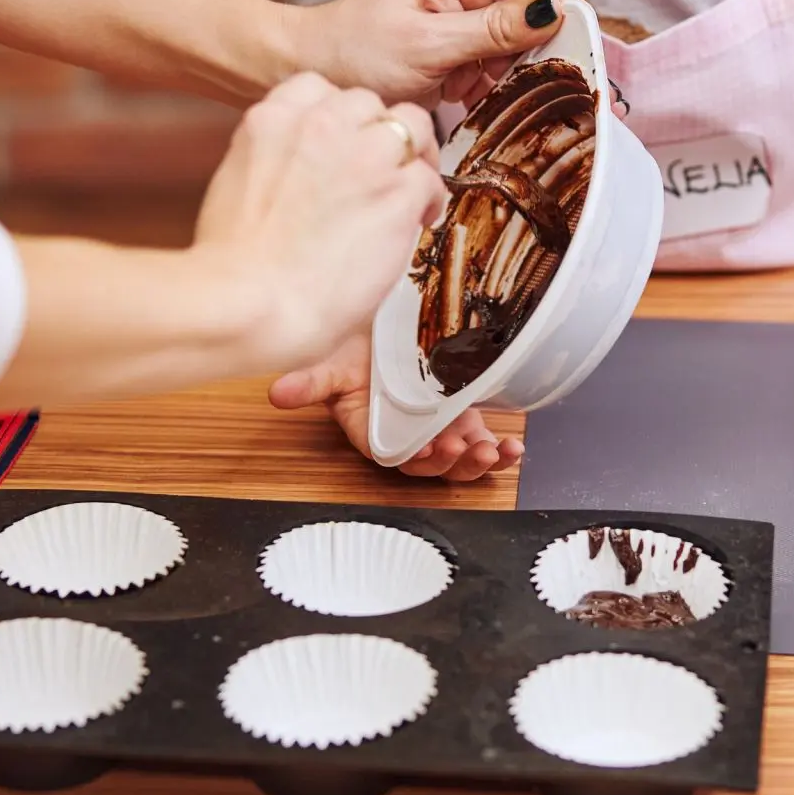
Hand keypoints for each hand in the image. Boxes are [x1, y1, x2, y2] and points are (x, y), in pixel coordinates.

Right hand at [193, 73, 444, 372]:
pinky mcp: (396, 194)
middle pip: (369, 103)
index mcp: (272, 123)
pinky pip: (429, 180)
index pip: (319, 89)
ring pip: (413, 127)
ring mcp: (363, 157)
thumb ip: (274, 166)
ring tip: (409, 191)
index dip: (339, 119)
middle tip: (382, 170)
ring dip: (413, 157)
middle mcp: (320, 127)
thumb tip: (297, 181)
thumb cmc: (234, 270)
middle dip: (378, 135)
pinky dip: (429, 200)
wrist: (251, 306)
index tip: (345, 143)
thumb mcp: (235, 190)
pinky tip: (418, 222)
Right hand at [268, 334, 524, 480]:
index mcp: (374, 432)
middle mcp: (407, 438)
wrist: (382, 329)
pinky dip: (500, 452)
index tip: (429, 451)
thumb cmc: (354, 349)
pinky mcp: (460, 420)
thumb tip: (277, 392)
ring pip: (458, 461)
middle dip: (451, 463)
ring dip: (478, 462)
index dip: (412, 458)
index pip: (393, 455)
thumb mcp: (333, 362)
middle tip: (468, 450)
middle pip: (430, 466)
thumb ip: (311, 382)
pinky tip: (516, 448)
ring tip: (497, 453)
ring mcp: (436, 431)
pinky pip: (480, 444)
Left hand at [300, 0, 577, 107]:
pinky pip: (498, 64)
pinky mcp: (461, 49)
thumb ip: (491, 30)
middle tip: (514, 69)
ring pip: (519, 37)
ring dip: (505, 68)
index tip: (563, 25)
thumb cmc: (353, 51)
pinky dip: (488, 84)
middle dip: (528, 38)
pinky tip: (459, 93)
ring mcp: (464, 17)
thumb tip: (551, 11)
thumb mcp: (426, 45)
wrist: (317, 77)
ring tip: (468, 84)